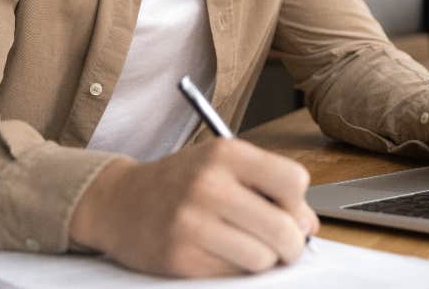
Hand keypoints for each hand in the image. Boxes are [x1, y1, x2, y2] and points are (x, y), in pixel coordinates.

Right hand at [69, 139, 317, 276]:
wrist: (118, 202)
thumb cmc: (180, 183)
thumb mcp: (223, 167)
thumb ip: (269, 189)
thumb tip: (310, 226)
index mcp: (226, 153)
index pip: (294, 181)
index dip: (297, 203)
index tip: (287, 210)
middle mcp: (209, 185)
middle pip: (285, 229)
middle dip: (291, 244)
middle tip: (283, 245)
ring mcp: (192, 223)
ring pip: (262, 258)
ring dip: (262, 260)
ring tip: (244, 246)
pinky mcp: (181, 258)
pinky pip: (233, 275)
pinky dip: (234, 270)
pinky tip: (217, 253)